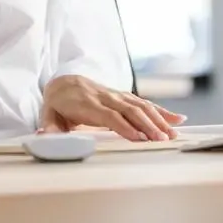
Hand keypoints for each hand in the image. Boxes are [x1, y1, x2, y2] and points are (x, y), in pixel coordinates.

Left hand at [39, 75, 186, 141]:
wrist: (62, 82)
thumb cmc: (57, 105)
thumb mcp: (48, 115)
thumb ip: (49, 127)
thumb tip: (44, 135)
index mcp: (87, 104)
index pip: (109, 116)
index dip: (124, 126)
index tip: (138, 139)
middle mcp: (105, 97)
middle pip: (130, 110)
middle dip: (147, 125)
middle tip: (162, 140)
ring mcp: (116, 95)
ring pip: (140, 105)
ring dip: (159, 119)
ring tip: (173, 134)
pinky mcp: (124, 96)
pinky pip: (144, 102)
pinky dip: (162, 110)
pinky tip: (177, 119)